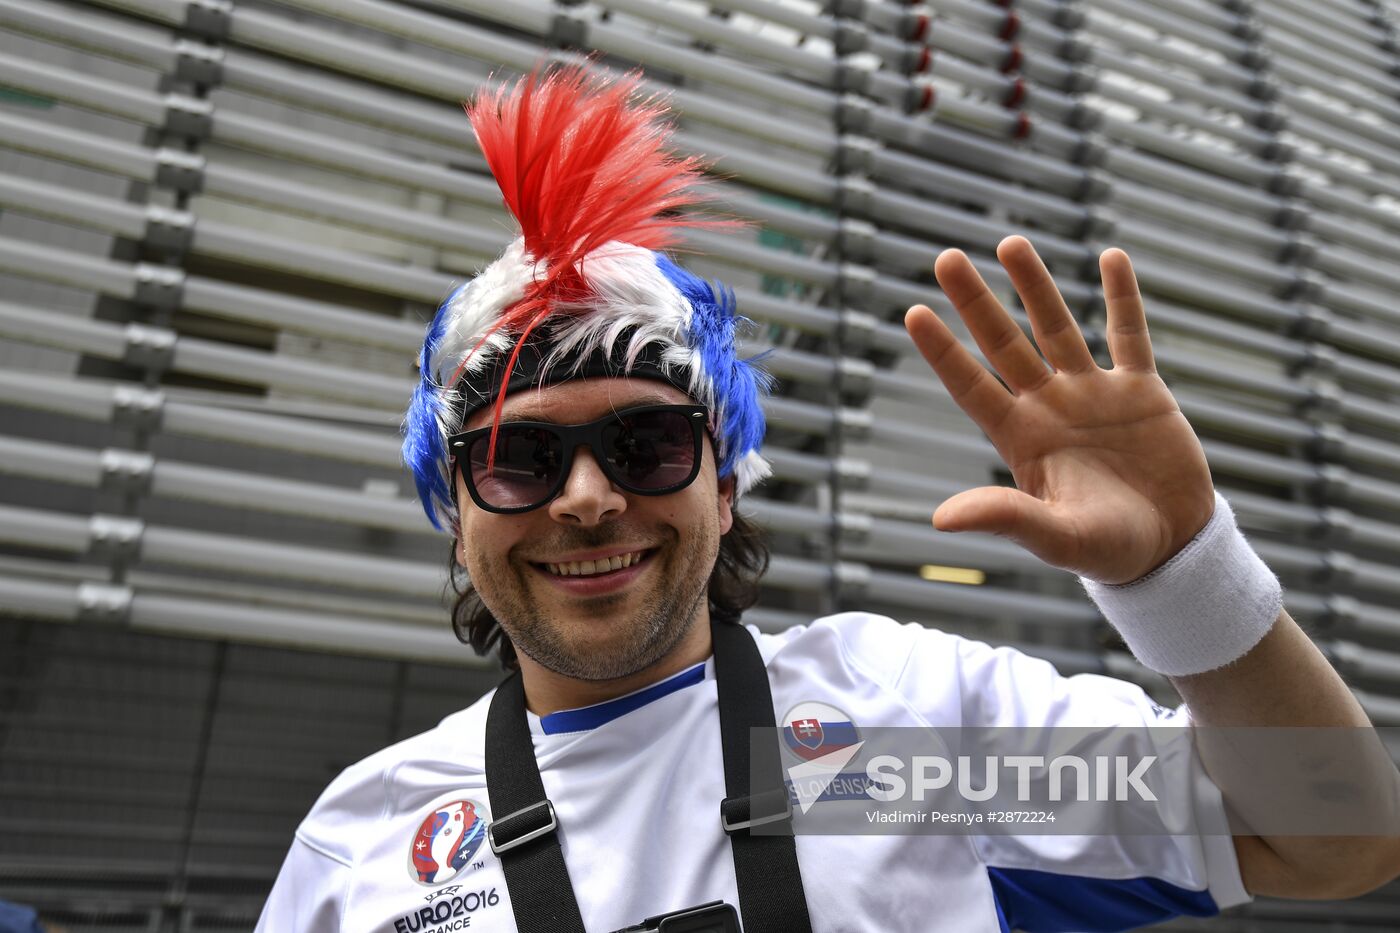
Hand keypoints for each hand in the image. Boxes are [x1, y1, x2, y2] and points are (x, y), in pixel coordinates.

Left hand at [904, 236, 1214, 584]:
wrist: (1170, 549)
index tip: (913, 312)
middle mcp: (1049, 407)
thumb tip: (940, 520)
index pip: (971, 385)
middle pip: (1004, 343)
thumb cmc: (1107, 551)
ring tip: (1010, 242)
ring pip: (1058, 328)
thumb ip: (1006, 518)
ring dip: (1035, 286)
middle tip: (946, 257)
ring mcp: (1093, 394)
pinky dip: (1122, 298)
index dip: (943, 351)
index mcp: (1021, 438)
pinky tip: (1110, 257)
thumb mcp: (1055, 538)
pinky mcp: (1140, 391)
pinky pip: (1129, 335)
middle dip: (975, 302)